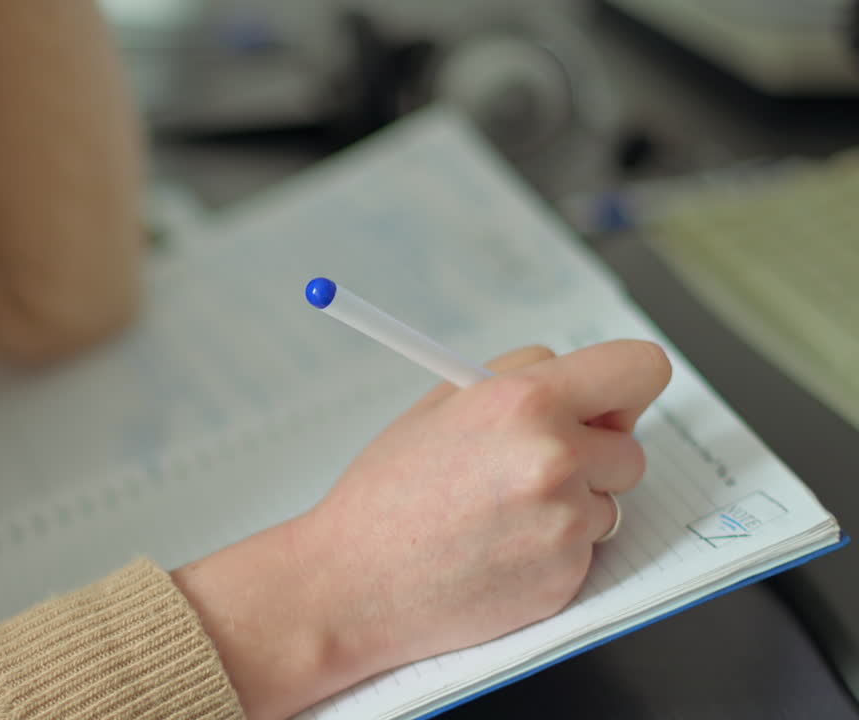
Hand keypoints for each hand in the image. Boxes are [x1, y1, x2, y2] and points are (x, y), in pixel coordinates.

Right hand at [300, 339, 671, 685]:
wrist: (354, 583)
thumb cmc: (386, 494)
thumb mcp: (439, 405)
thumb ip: (517, 379)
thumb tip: (582, 383)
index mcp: (524, 401)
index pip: (640, 368)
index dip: (626, 387)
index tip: (607, 405)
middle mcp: (555, 457)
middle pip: (630, 446)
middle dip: (593, 454)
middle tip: (533, 467)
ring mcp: (566, 522)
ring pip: (611, 501)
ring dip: (573, 505)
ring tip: (500, 515)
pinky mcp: (567, 575)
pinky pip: (587, 550)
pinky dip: (552, 549)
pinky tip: (497, 550)